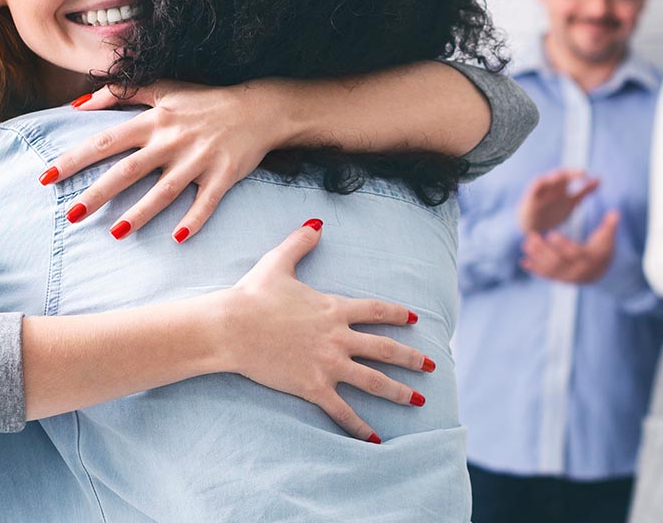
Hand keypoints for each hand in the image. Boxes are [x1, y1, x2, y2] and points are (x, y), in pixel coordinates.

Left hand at [42, 81, 284, 242]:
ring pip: (164, 191)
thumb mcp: (164, 88)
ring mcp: (198, 160)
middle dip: (97, 193)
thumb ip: (120, 92)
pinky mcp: (223, 175)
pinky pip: (206, 202)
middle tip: (71, 215)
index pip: (106, 141)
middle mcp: (172, 141)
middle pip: (128, 170)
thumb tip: (78, 104)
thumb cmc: (206, 101)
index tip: (47, 177)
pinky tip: (178, 238)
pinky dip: (194, 220)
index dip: (74, 159)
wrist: (260, 108)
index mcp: (154, 121)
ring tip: (116, 233)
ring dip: (140, 213)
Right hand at [213, 221, 434, 443]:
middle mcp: (339, 337)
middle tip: (431, 366)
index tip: (414, 320)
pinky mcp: (314, 387)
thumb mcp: (277, 262)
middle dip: (411, 358)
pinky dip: (361, 426)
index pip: (377, 311)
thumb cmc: (252, 296)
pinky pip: (343, 410)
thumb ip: (300, 243)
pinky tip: (377, 438)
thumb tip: (316, 223)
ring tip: (419, 400)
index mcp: (334, 308)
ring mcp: (329, 364)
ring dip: (399, 391)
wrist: (231, 327)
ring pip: (374, 380)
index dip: (397, 315)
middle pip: (385, 349)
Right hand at [518, 169, 599, 234]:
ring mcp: (541, 191)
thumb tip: (600, 180)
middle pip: (561, 176)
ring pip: (547, 180)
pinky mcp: (530, 198)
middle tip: (582, 173)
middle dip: (571, 173)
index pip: (571, 177)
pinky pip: (534, 188)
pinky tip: (547, 184)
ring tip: (562, 176)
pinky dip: (539, 185)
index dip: (580, 175)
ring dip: (554, 177)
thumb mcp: (571, 202)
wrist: (534, 226)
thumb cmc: (553, 211)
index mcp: (562, 187)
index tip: (590, 176)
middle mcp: (552, 186)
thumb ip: (584, 190)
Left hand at [522, 210, 620, 283]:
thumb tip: (615, 212)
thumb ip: (610, 225)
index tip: (550, 233)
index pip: (574, 252)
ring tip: (525, 245)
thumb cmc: (603, 248)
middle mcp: (578, 271)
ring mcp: (568, 278)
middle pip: (558, 262)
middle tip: (531, 236)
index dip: (562, 244)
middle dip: (543, 250)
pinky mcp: (560, 280)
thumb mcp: (608, 237)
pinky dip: (535, 270)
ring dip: (536, 258)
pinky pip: (547, 276)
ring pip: (550, 269)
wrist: (601, 271)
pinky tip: (523, 262)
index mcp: (589, 259)